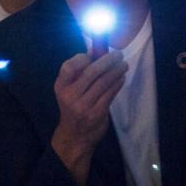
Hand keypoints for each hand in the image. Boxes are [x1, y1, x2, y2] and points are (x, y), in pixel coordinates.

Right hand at [51, 51, 126, 185]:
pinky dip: (117, 83)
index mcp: (61, 86)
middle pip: (91, 72)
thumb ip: (80, 71)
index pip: (68, 67)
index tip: (93, 53)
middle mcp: (70, 96)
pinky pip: (110, 94)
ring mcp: (83, 106)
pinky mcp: (96, 114)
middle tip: (118, 55)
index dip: (82, 58)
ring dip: (116, 71)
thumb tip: (95, 49)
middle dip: (107, 61)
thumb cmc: (73, 107)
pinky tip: (121, 78)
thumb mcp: (70, 90)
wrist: (75, 136)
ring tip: (123, 65)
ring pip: (104, 82)